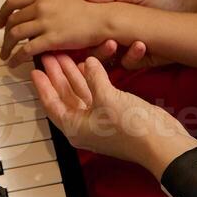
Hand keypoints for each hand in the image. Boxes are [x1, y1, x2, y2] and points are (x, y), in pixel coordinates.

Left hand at [0, 0, 114, 66]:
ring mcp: (46, 22)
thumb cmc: (91, 8)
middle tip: (4, 44)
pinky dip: (16, 58)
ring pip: (15, 35)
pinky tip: (13, 64)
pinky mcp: (52, 38)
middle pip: (12, 20)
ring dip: (7, 47)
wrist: (105, 17)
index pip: (13, 1)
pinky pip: (26, 50)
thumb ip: (51, 0)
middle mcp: (41, 6)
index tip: (0, 23)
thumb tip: (42, 2)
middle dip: (4, 35)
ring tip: (5, 56)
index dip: (3, 13)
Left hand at [29, 54, 195, 169]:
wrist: (161, 141)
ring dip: (73, 75)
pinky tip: (87, 66)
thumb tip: (88, 62)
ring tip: (65, 55)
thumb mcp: (107, 98)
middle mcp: (84, 125)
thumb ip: (94, 78)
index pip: (51, 104)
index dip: (42, 85)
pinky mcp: (114, 114)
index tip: (34, 70)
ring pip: (81, 94)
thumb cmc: (132, 128)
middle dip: (57, 75)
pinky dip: (92, 80)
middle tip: (50, 56)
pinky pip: (96, 94)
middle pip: (64, 97)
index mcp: (75, 127)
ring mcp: (100, 120)